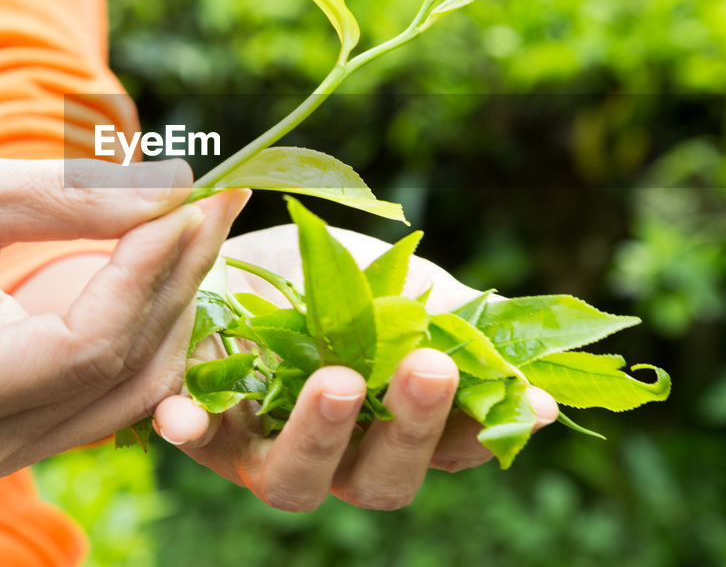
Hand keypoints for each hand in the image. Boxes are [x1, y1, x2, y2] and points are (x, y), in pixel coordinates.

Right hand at [0, 151, 247, 496]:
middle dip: (175, 279)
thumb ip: (70, 198)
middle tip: (217, 198)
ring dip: (172, 303)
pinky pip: (109, 390)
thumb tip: (181, 192)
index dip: (149, 270)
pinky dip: (144, 325)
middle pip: (117, 372)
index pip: (83, 345)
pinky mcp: (12, 440)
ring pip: (128, 388)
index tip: (194, 198)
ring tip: (199, 221)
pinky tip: (166, 263)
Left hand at [152, 223, 557, 511]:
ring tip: (338, 381)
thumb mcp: (403, 285)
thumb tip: (541, 390)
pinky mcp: (205, 427)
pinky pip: (197, 441)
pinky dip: (192, 429)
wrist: (243, 244)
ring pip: (296, 479)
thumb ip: (462, 329)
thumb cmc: (338, 275)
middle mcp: (338, 456)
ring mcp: (268, 450)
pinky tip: (184, 414)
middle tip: (431, 369)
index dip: (486, 433)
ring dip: (320, 435)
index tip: (530, 404)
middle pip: (380, 480)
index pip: (450, 451)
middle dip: (410, 428)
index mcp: (395, 428)